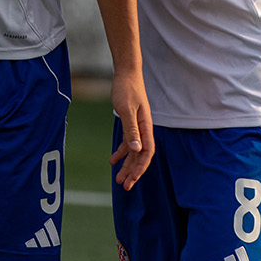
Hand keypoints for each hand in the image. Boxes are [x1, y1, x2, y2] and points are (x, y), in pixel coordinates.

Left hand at [110, 68, 154, 188]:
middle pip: (140, 156)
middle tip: (125, 187)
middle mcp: (144, 129)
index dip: (141, 167)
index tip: (133, 179)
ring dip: (127, 166)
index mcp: (146, 127)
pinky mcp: (130, 124)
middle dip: (134, 172)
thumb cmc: (126, 89)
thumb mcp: (126, 110)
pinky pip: (127, 143)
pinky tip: (112, 160)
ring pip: (133, 152)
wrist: (126, 73)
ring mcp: (137, 127)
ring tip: (119, 180)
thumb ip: (131, 130)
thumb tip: (136, 150)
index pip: (147, 152)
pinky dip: (121, 153)